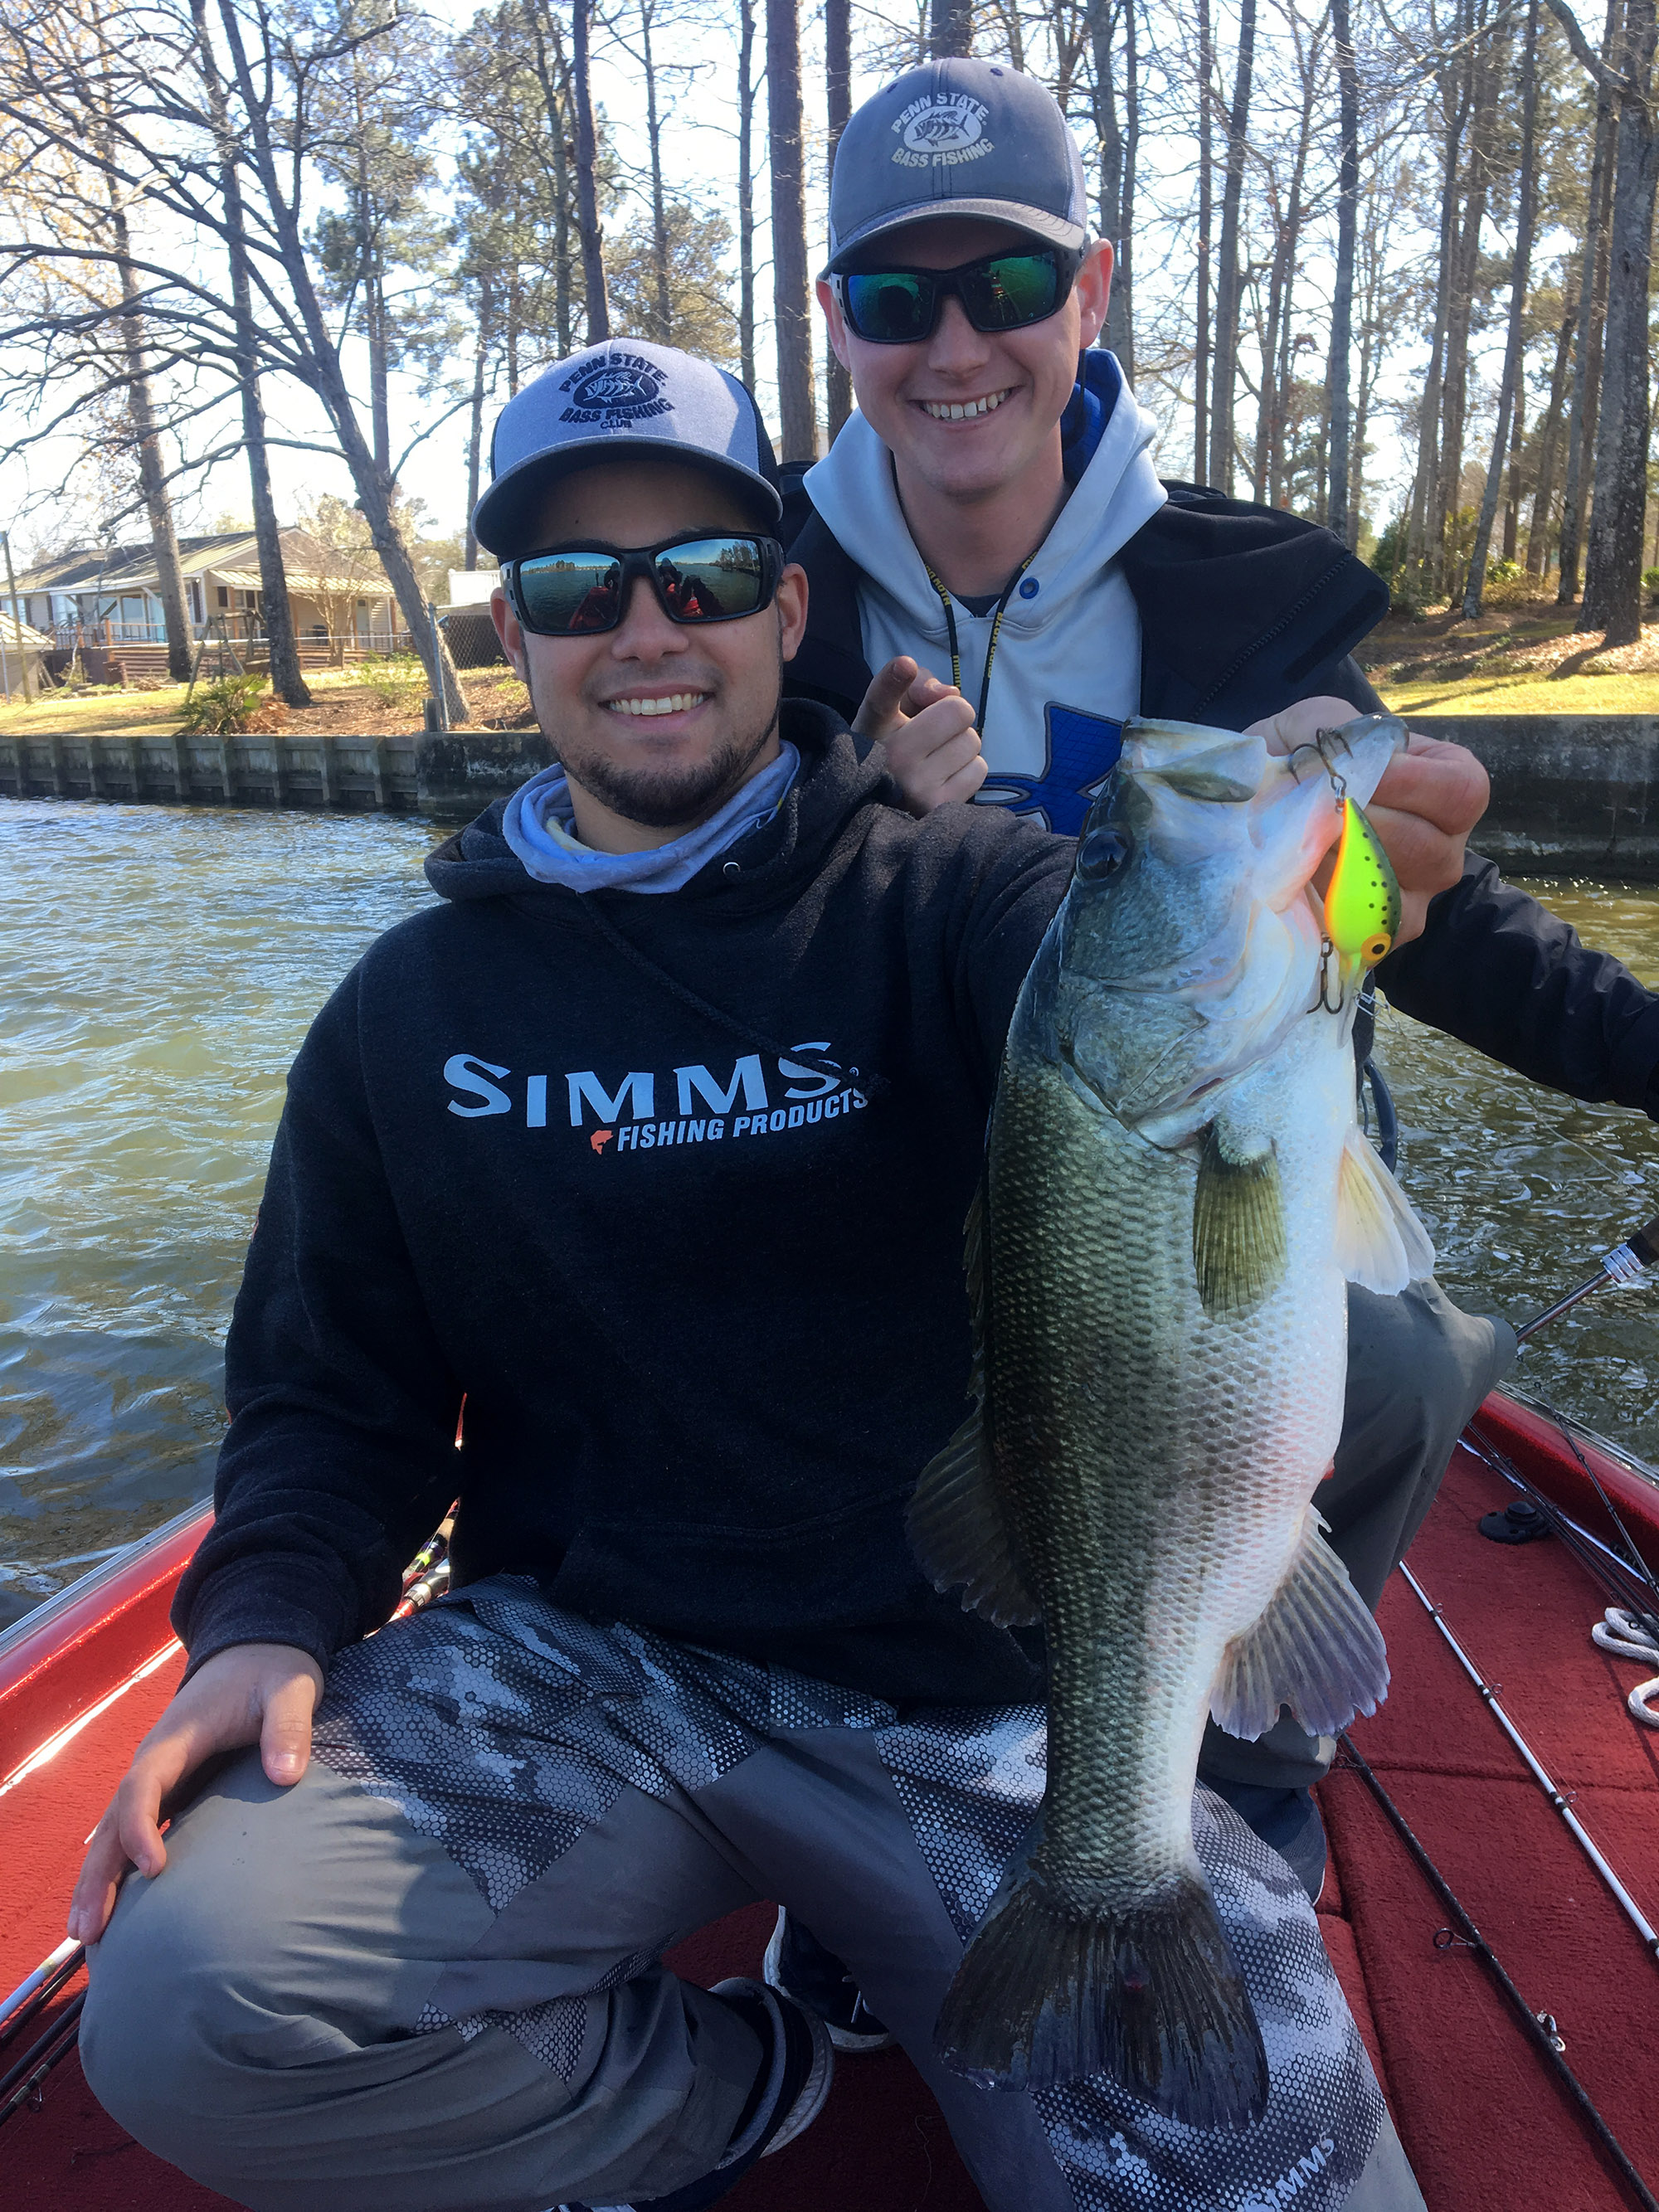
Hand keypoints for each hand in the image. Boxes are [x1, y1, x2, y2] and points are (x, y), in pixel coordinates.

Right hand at [67, 1641, 321, 1943]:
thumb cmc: (273, 1672)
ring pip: (114, 1831)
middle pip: (113, 1819)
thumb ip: (289, 1726)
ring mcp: (159, 1777)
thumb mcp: (290, 1688)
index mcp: (177, 1737)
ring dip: (99, 1879)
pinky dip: (118, 1867)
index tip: (155, 1869)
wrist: (259, 1650)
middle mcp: (156, 1760)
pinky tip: (114, 1910)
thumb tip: (286, 1775)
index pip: (142, 1785)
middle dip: (99, 1873)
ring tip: (87, 1935)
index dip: (139, 1827)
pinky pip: (133, 1831)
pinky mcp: (172, 1789)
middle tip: (90, 1930)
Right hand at [854, 655, 985, 815]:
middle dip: (954, 717)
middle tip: (934, 733)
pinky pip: (979, 769)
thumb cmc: (896, 743)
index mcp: (873, 727)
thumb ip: (921, 685)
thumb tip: (951, 693)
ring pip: (972, 741)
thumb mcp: (897, 707)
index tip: (904, 666)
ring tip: (937, 758)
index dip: (893, 679)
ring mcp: (916, 787)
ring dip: (961, 745)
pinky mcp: (939, 807)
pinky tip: (945, 777)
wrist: (886, 802)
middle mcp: (891, 757)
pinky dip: (968, 769)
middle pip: (958, 711)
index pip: (881, 699)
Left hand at [1247, 696, 1488, 946]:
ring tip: (1300, 841)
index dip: (1408, 782)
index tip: (1351, 771)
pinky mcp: (1377, 936)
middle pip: (1428, 848)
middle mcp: (1446, 849)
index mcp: (1452, 789)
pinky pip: (1362, 928)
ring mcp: (1416, 898)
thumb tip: (1332, 764)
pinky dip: (1323, 901)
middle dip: (1362, 825)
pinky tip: (1297, 878)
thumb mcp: (1318, 724)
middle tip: (1316, 810)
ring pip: (1393, 890)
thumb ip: (1331, 730)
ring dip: (1337, 863)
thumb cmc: (1306, 759)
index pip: (1460, 791)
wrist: (1263, 805)